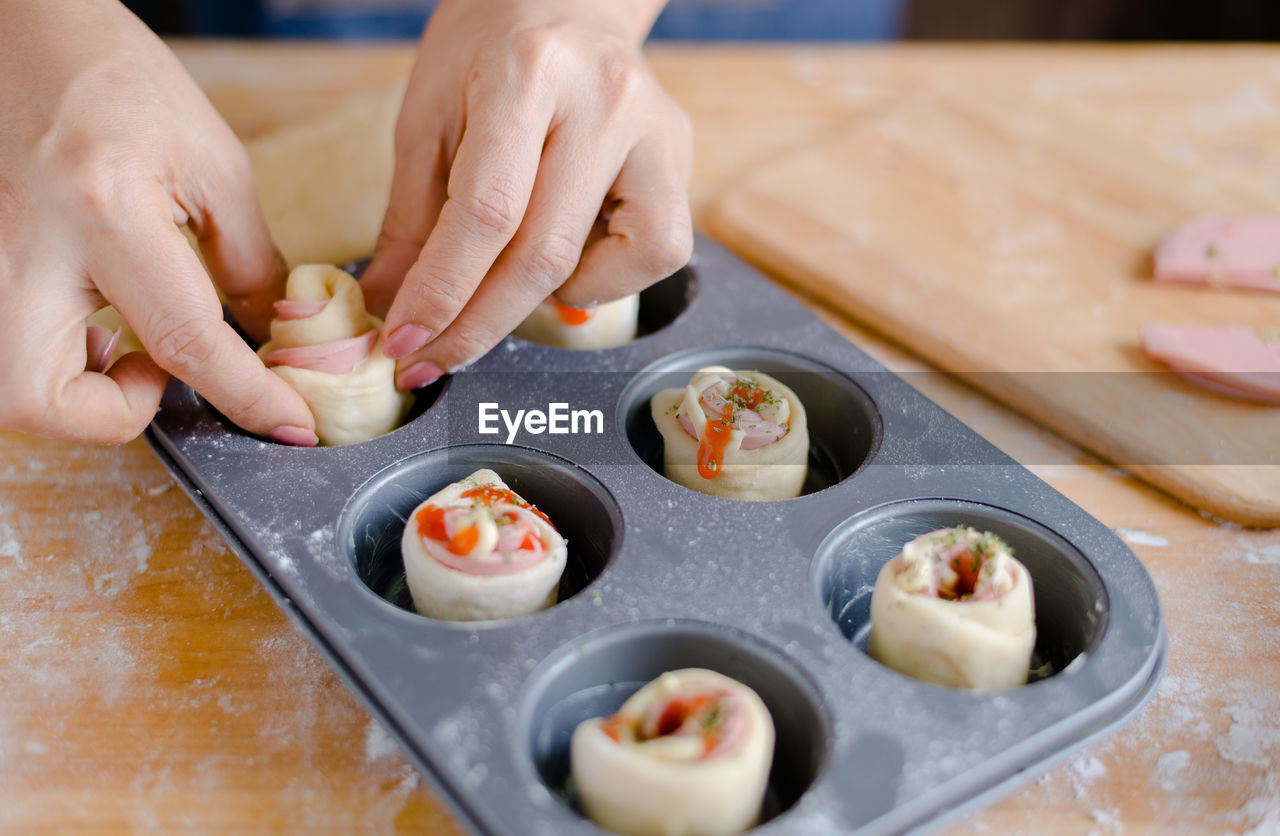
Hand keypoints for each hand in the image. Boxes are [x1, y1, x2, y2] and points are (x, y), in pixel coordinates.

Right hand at [0, 1, 316, 444]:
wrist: (30, 34)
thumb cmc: (121, 82)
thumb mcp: (213, 165)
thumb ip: (247, 260)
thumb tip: (273, 336)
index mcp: (103, 210)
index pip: (183, 338)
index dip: (246, 395)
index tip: (289, 423)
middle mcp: (26, 243)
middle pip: (37, 396)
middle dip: (108, 417)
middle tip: (155, 376)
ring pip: (8, 387)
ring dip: (71, 395)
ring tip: (120, 346)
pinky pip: (7, 348)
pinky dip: (51, 361)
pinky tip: (88, 324)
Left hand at [359, 0, 693, 388]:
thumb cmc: (487, 54)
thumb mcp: (429, 118)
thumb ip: (413, 219)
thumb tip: (390, 309)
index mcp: (528, 73)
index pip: (487, 212)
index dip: (442, 292)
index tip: (403, 341)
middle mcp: (605, 101)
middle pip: (544, 252)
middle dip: (478, 323)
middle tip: (431, 360)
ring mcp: (655, 131)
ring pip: (607, 266)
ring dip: (541, 304)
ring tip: (504, 282)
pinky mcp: (680, 156)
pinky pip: (656, 253)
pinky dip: (603, 278)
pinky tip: (570, 252)